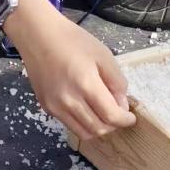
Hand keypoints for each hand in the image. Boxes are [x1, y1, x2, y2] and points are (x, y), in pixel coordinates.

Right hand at [3, 0, 135, 140]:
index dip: (125, 120)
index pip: (111, 116)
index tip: (130, 117)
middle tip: (118, 113)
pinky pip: (70, 124)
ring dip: (98, 128)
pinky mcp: (46, 107)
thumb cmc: (72, 40)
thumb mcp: (103, 54)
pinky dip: (83, 123)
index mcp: (86, 84)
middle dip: (113, 125)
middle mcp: (69, 101)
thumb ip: (116, 81)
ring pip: (83, 133)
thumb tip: (121, 104)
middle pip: (98, 129)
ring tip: (103, 113)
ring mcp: (55, 106)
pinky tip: (86, 108)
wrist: (38, 36)